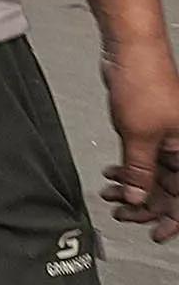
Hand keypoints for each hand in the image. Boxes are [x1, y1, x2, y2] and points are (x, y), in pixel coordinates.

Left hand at [108, 38, 178, 239]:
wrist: (130, 52)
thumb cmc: (145, 81)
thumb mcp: (139, 136)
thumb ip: (140, 172)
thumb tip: (139, 199)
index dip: (173, 220)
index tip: (156, 232)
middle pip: (170, 190)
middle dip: (146, 204)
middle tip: (124, 214)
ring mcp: (168, 139)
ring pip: (154, 176)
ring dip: (133, 188)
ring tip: (112, 196)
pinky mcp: (150, 130)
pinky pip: (143, 160)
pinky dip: (129, 170)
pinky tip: (112, 176)